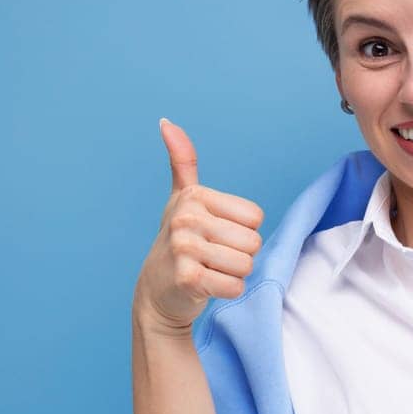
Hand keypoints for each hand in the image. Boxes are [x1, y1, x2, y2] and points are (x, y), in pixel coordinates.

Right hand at [133, 118, 265, 333]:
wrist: (157, 290)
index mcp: (194, 196)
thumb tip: (166, 122)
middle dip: (239, 255)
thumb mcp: (182, 198)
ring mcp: (184, 248)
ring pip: (246, 265)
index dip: (243, 231)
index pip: (255, 217)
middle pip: (253, 242)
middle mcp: (186, 217)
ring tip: (210, 270)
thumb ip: (182, 161)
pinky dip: (227, 291)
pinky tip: (207, 286)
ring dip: (233, 274)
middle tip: (213, 257)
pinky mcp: (188, 279)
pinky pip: (235, 286)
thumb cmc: (179, 240)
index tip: (217, 235)